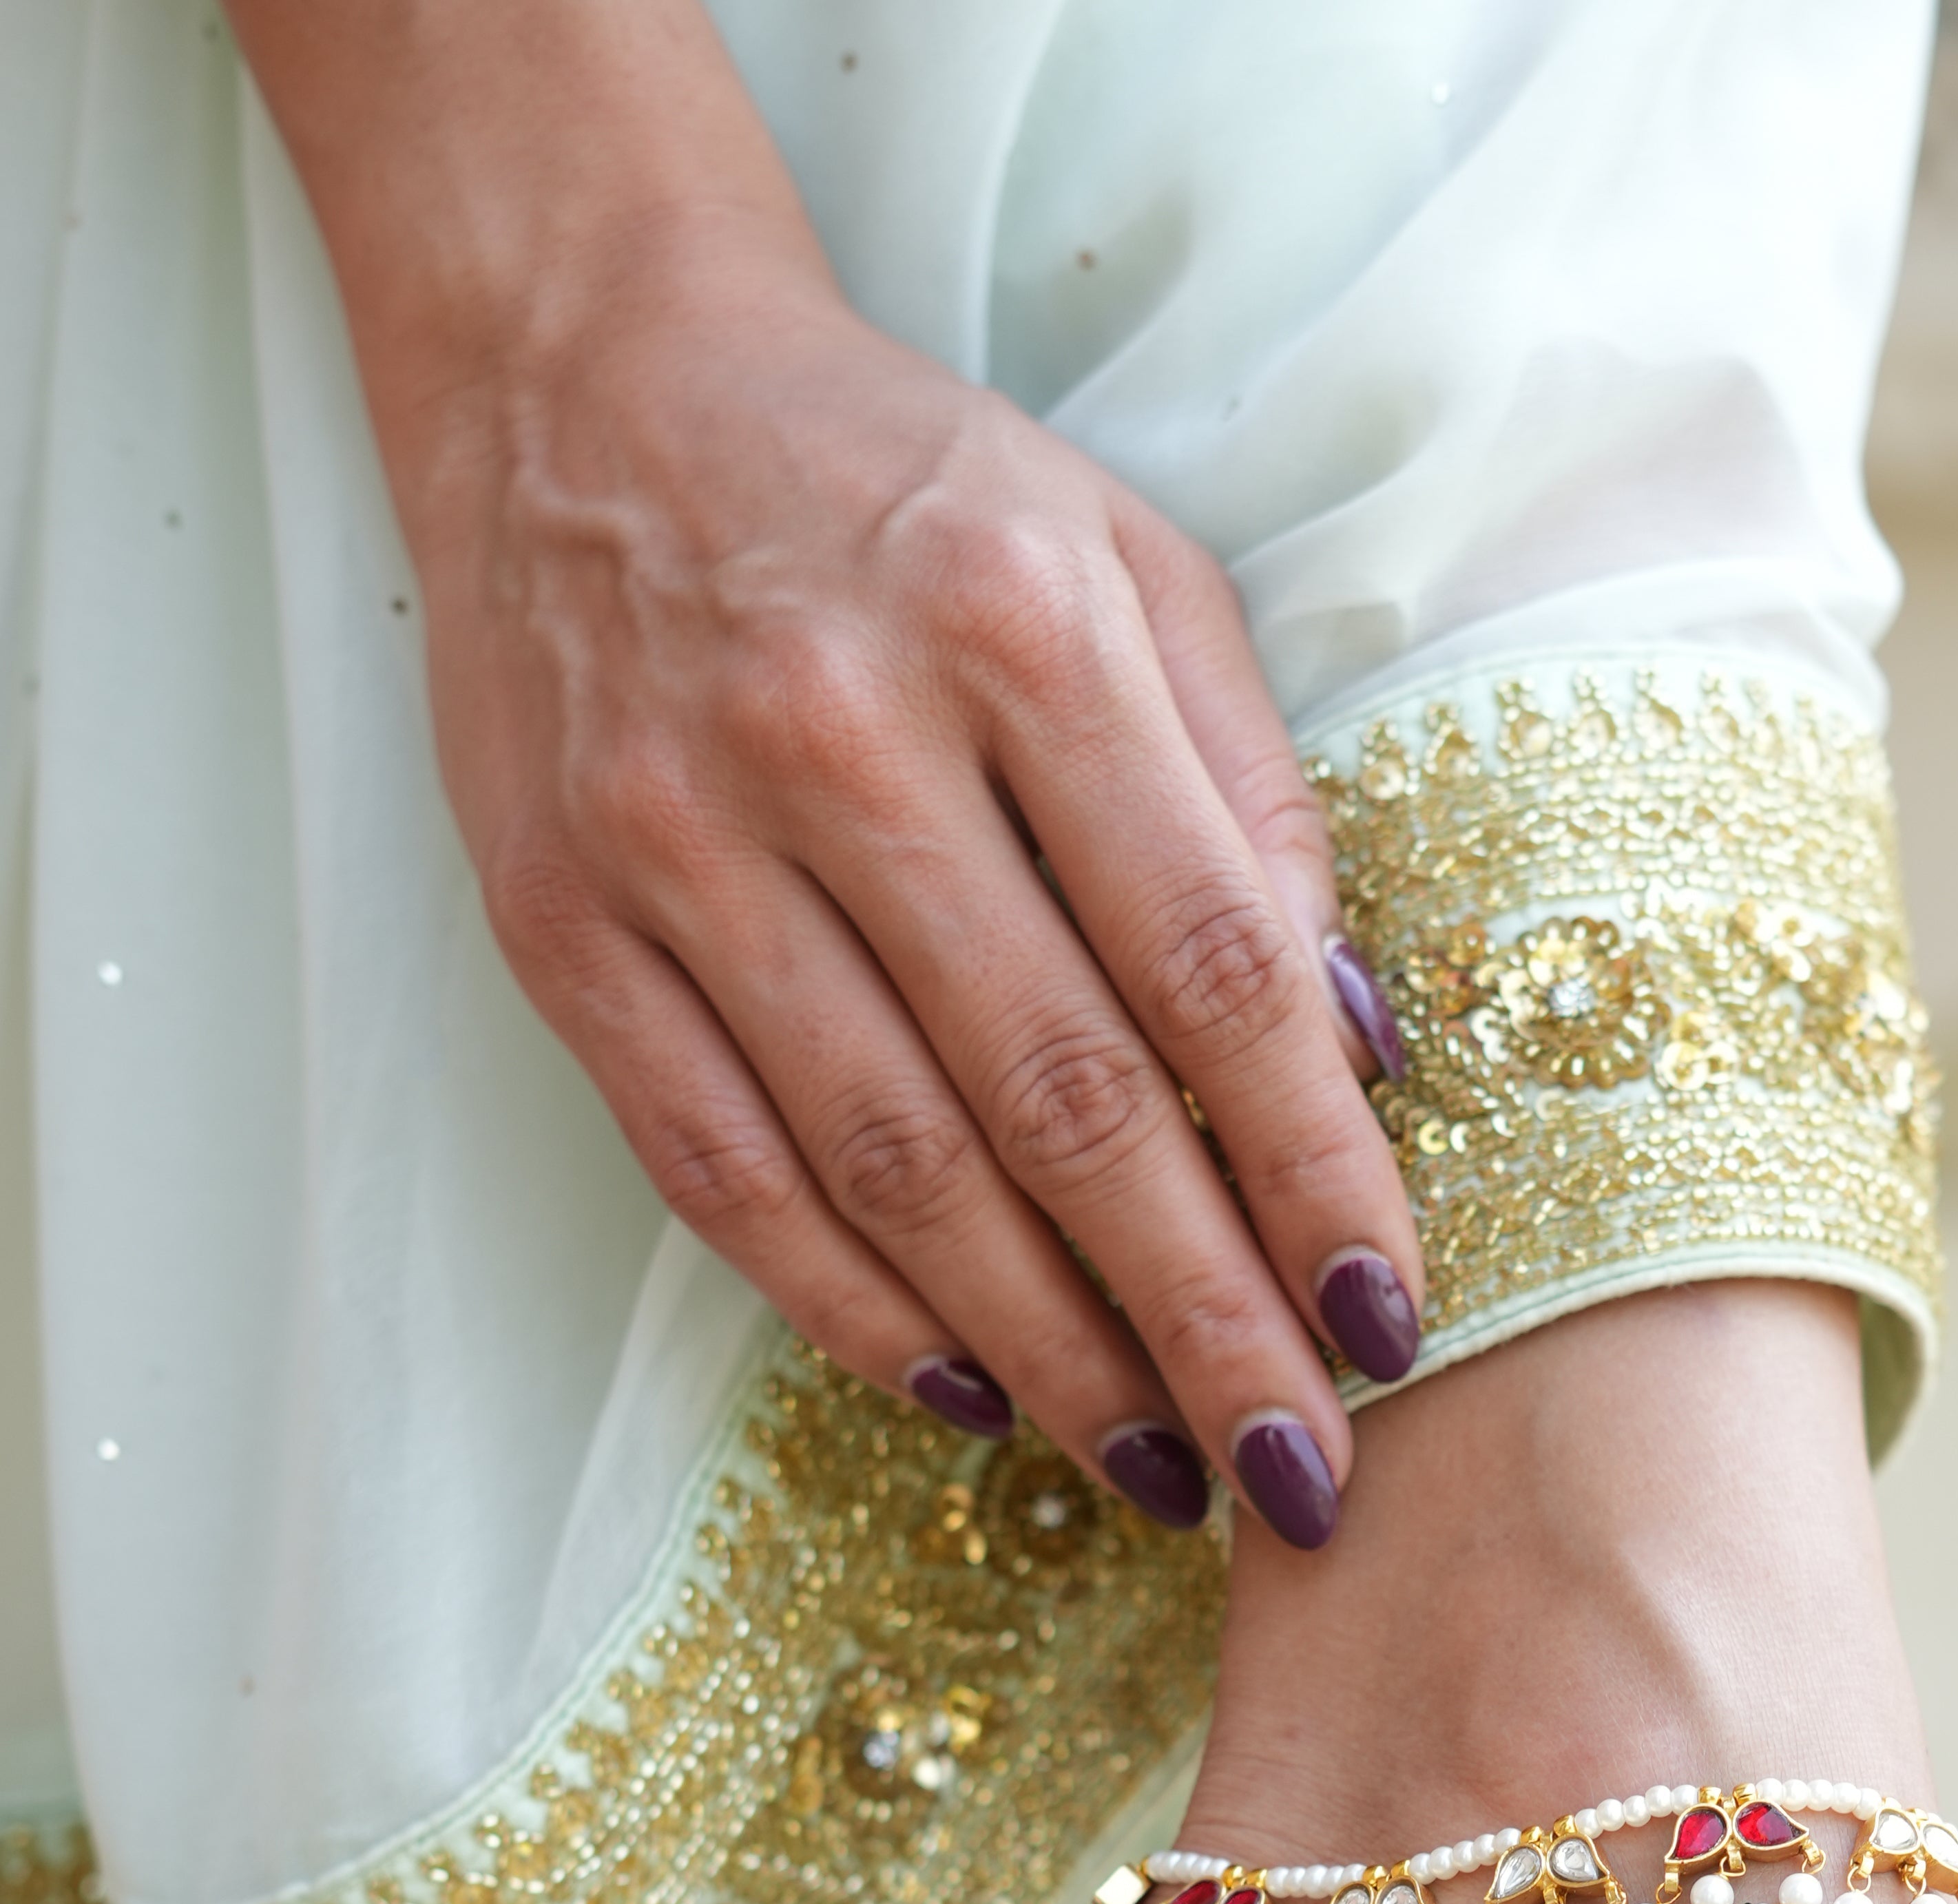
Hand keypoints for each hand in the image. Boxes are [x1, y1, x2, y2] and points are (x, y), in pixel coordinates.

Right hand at [394, 223, 1418, 1547]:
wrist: (585, 372)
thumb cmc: (906, 493)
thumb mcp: (1127, 566)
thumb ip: (1253, 795)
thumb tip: (1356, 1050)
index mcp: (1021, 634)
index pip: (1217, 972)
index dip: (1313, 1175)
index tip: (1390, 1327)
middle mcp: (843, 738)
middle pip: (1067, 1104)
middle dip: (1200, 1319)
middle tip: (1293, 1471)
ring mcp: (681, 839)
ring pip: (895, 1169)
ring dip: (1043, 1352)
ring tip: (1151, 1467)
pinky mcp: (562, 923)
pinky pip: (723, 1172)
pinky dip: (850, 1308)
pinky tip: (962, 1394)